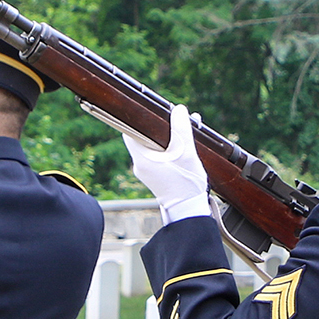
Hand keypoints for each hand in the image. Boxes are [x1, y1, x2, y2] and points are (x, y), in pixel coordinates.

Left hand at [119, 104, 211, 223]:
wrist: (188, 209)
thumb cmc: (186, 183)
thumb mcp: (186, 152)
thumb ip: (181, 128)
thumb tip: (179, 109)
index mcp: (141, 158)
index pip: (129, 130)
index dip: (140, 119)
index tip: (153, 113)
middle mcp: (139, 165)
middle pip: (143, 137)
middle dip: (160, 127)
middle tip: (175, 120)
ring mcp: (147, 172)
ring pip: (152, 147)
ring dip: (167, 138)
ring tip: (185, 133)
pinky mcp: (155, 176)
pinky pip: (157, 156)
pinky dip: (168, 149)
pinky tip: (184, 147)